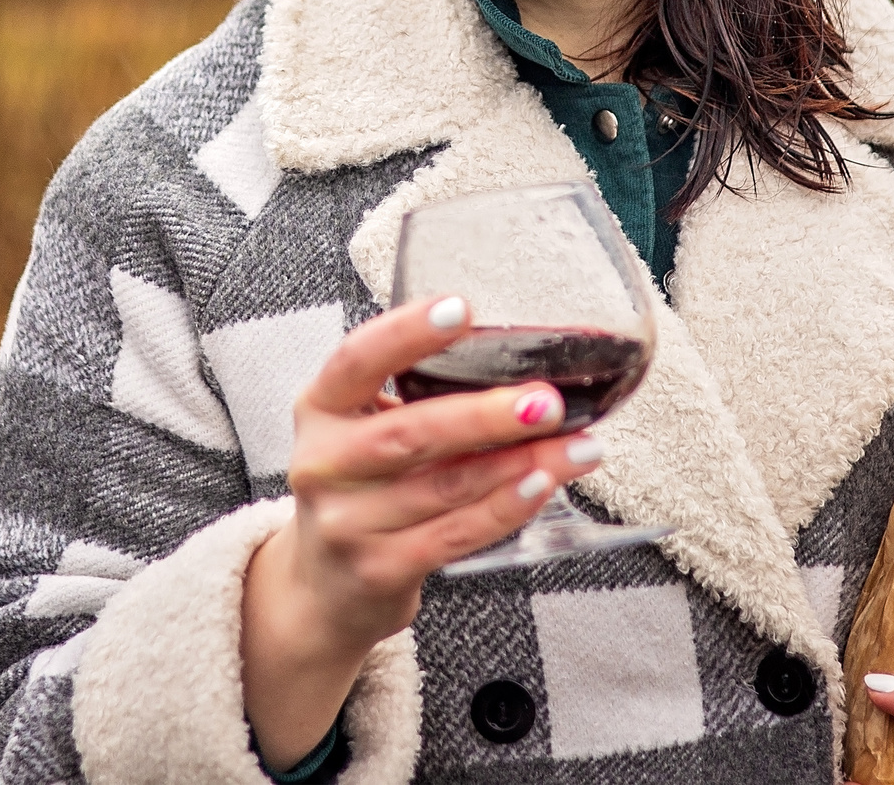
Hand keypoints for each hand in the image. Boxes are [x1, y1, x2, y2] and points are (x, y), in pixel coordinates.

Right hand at [241, 294, 601, 767]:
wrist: (325, 585)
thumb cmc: (360, 489)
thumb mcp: (360, 428)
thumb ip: (415, 397)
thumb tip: (520, 367)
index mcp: (319, 408)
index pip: (356, 359)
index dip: (406, 333)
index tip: (460, 309)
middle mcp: (323, 463)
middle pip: (408, 433)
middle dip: (485, 416)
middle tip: (546, 401)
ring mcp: (346, 522)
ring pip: (444, 487)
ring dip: (519, 464)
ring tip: (574, 447)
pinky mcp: (377, 569)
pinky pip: (454, 535)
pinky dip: (505, 508)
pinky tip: (540, 486)